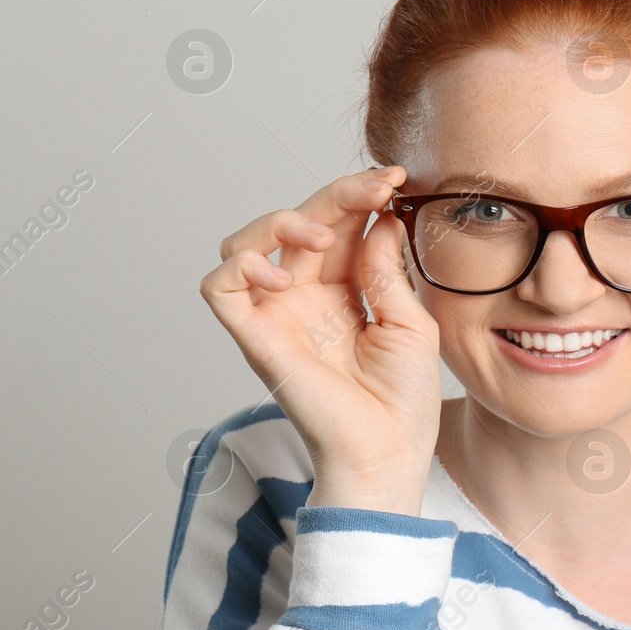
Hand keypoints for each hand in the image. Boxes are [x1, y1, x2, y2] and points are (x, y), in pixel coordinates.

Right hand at [199, 167, 440, 515]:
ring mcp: (277, 314)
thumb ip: (388, 270)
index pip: (340, 225)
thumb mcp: (411, 321)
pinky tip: (282, 275)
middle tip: (374, 187)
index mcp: (344, 288)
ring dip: (280, 221)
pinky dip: (242, 267)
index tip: (393, 179)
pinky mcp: (254, 337)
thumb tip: (379, 219)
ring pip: (246, 242)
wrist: (389, 450)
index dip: (360, 195)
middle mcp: (305, 295)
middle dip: (336, 195)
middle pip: (299, 222)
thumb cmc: (404, 398)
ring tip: (321, 235)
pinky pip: (219, 287)